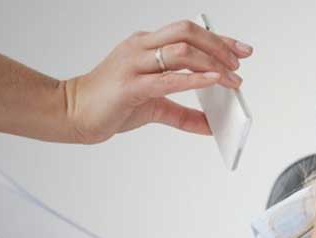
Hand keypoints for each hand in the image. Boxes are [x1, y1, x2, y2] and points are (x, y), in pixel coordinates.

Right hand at [65, 20, 253, 143]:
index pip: (189, 32)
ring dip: (212, 63)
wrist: (72, 113)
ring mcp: (134, 64)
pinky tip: (213, 81)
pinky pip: (167, 78)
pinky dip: (194, 79)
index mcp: (146, 45)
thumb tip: (211, 127)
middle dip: (219, 46)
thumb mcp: (155, 107)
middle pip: (187, 32)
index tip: (243, 50)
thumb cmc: (110, 103)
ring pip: (181, 50)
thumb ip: (184, 115)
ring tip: (231, 79)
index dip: (220, 39)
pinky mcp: (130, 86)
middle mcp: (140, 48)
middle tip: (238, 65)